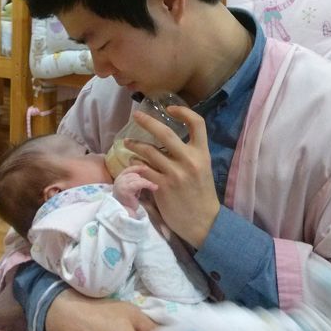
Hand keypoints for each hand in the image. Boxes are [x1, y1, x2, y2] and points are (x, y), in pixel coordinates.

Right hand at [113, 167, 157, 212]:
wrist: (125, 212)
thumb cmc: (128, 201)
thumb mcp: (130, 188)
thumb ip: (134, 180)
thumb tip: (144, 170)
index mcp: (118, 179)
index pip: (128, 170)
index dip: (137, 168)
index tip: (146, 168)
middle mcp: (119, 180)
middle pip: (135, 175)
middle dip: (142, 181)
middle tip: (145, 189)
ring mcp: (122, 185)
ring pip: (138, 179)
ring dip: (146, 183)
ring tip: (149, 189)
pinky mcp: (127, 189)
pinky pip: (140, 183)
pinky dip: (148, 184)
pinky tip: (154, 187)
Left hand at [124, 106, 219, 247]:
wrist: (203, 222)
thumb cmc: (201, 194)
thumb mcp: (203, 169)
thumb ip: (189, 153)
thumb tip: (168, 140)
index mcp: (202, 154)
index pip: (197, 123)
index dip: (183, 111)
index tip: (170, 108)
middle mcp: (189, 161)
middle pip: (165, 133)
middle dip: (147, 122)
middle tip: (136, 116)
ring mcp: (174, 174)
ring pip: (148, 151)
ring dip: (134, 145)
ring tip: (127, 143)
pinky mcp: (162, 187)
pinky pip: (143, 169)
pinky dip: (135, 164)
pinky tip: (132, 163)